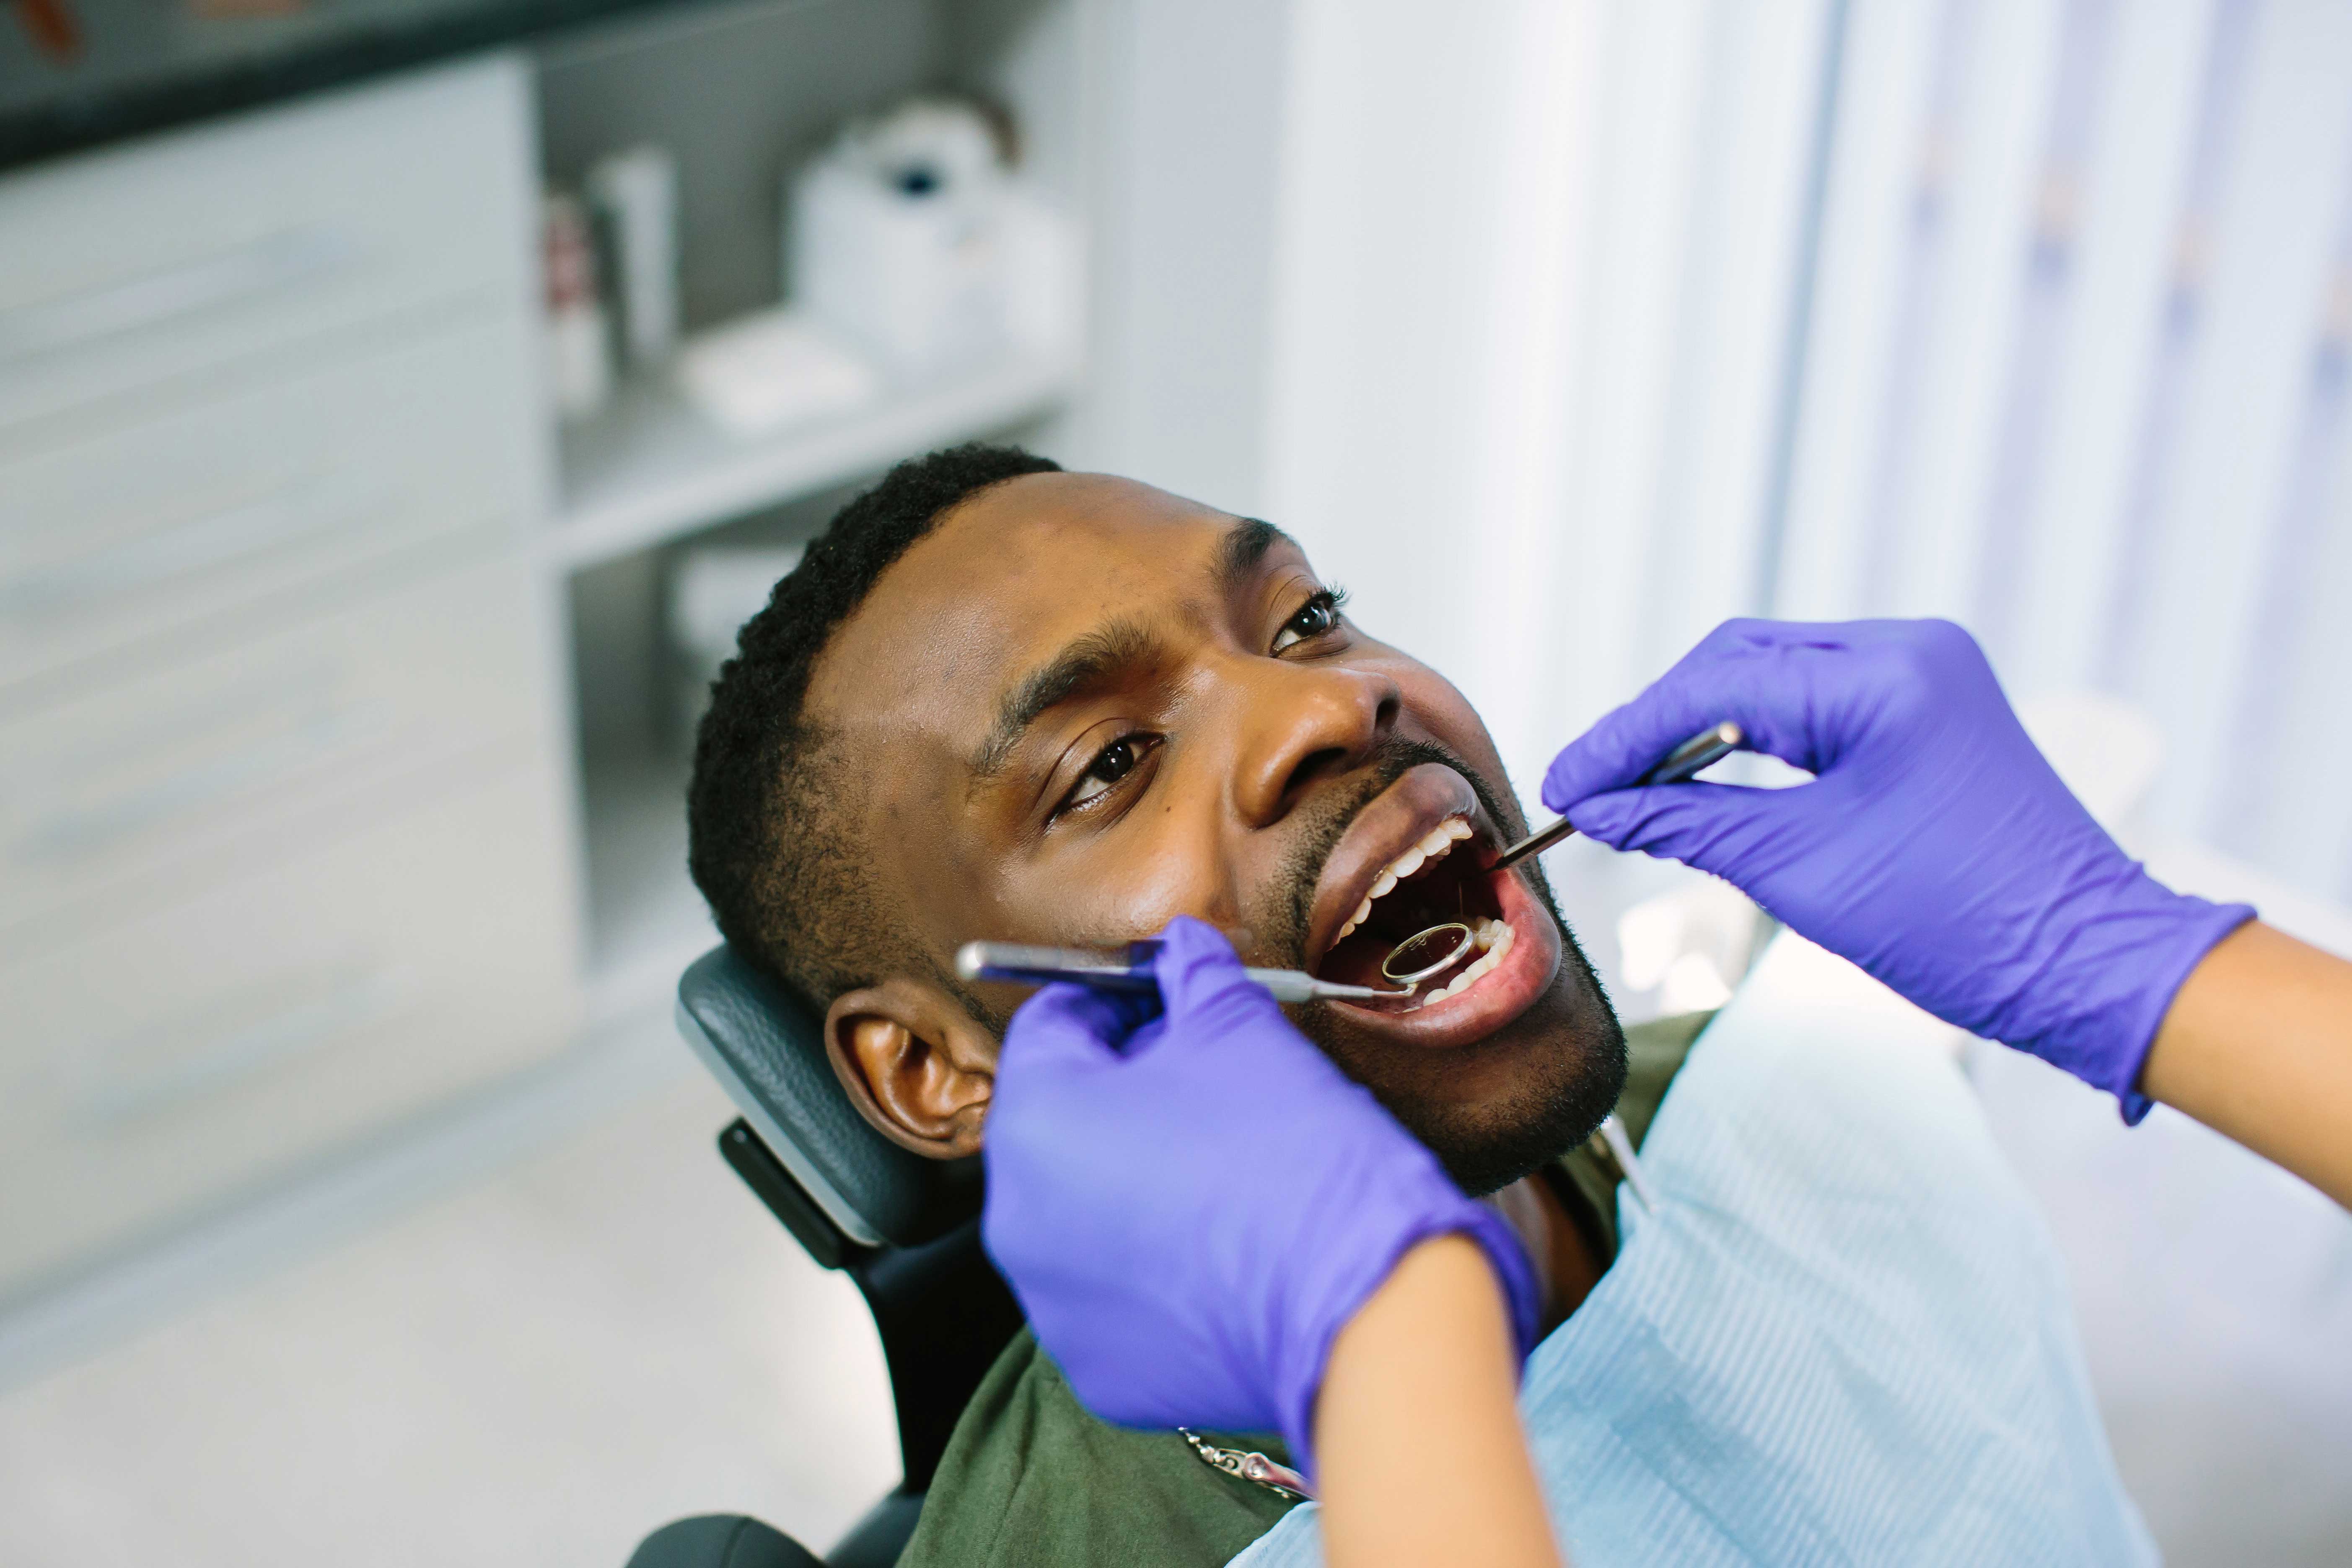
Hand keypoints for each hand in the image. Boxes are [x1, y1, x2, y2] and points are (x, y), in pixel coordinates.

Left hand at [981, 917, 1539, 1473]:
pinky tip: (1223, 1244)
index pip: (1051, 1026)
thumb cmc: (1296, 1153)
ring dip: (1136, 1176)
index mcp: (1036, 1120)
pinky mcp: (1099, 1365)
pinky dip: (1154, 1260)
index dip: (1114, 1001)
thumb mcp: (1241, 1027)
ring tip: (1224, 1166)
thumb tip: (1181, 948)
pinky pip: (1113, 1289)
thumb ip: (1192, 973)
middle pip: (1059, 1121)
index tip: (1167, 1003)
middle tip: (1205, 1080)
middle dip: (1123, 1089)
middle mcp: (1017, 1218)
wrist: (1363, 1302)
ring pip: (1082, 1209)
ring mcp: (1053, 1302)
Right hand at [1541, 618, 2251, 1119]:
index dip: (1627, 737)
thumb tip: (1599, 808)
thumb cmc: (1962, 925)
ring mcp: (1924, 674)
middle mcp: (1908, 651)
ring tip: (1634, 789)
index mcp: (1885, 678)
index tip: (1568, 783)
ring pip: (1772, 677)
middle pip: (1738, 662)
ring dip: (1698, 728)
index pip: (1716, 687)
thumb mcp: (1800, 872)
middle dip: (1655, 724)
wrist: (2088, 964)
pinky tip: (1704, 779)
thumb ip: (1688, 825)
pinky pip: (1816, 701)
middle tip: (1591, 787)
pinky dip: (1752, 737)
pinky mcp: (1929, 707)